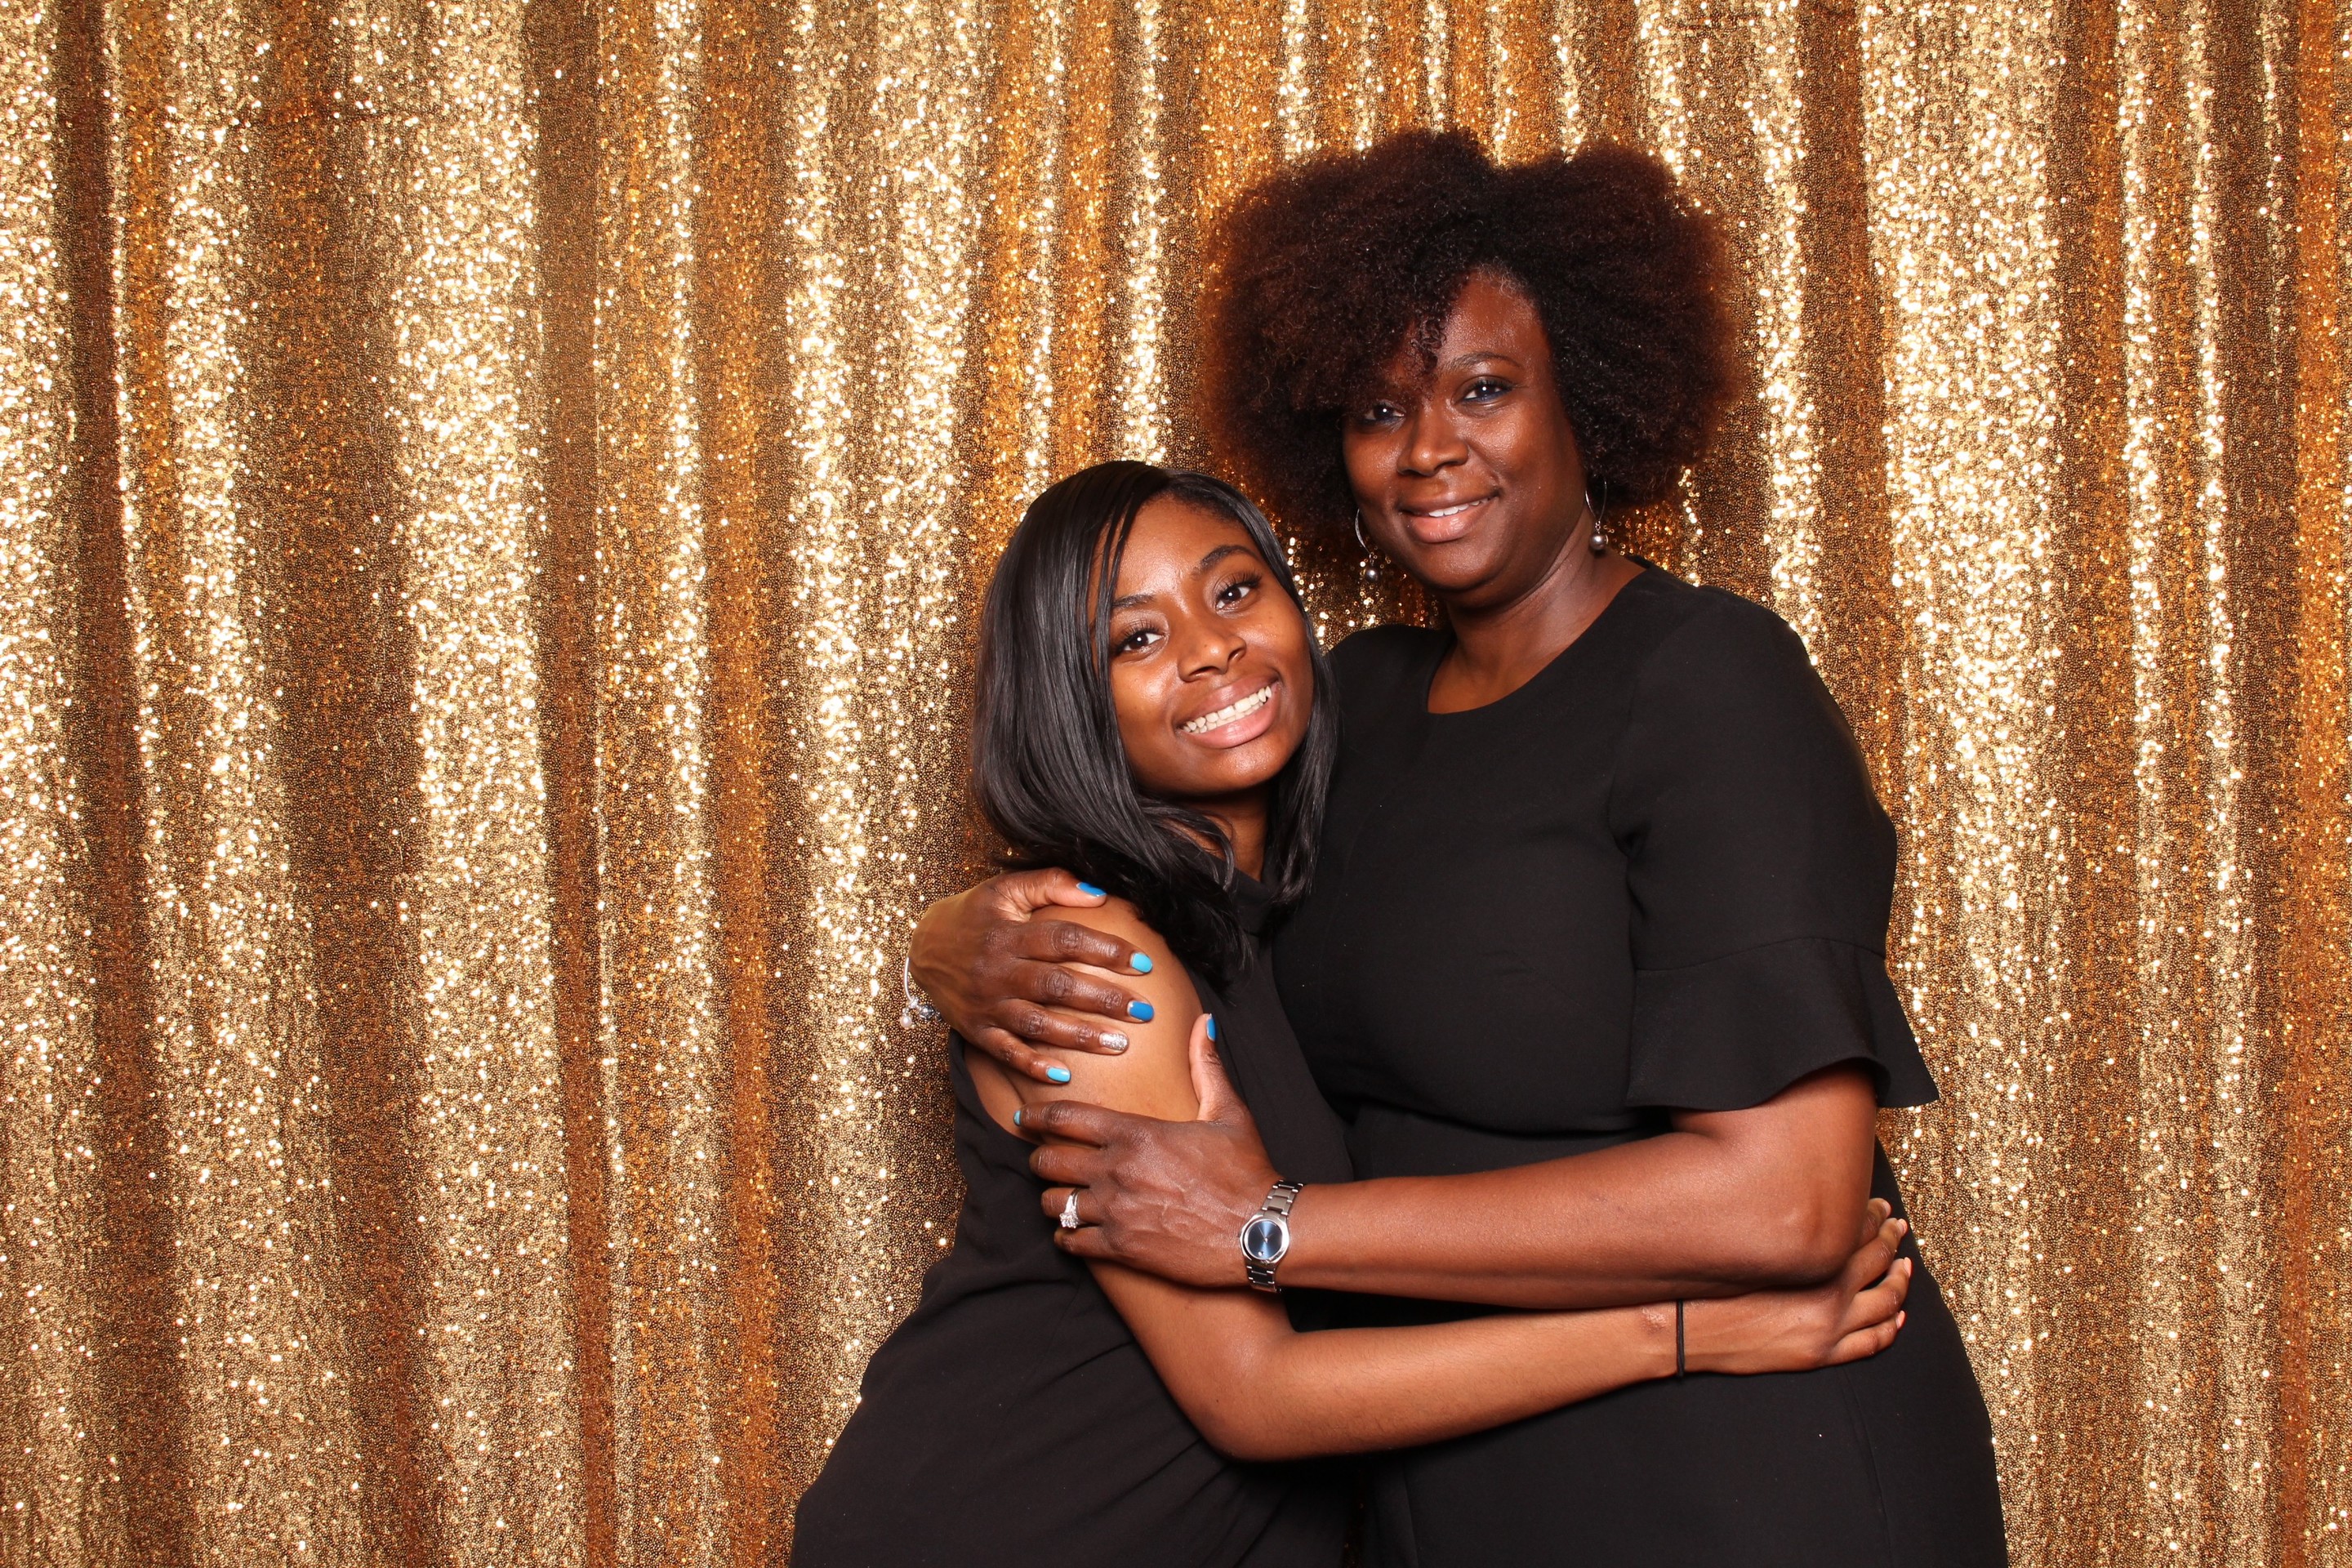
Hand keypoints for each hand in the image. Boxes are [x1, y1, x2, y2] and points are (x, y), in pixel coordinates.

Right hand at [910, 869, 1152, 1083]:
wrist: (920, 948)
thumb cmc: (974, 915)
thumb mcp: (1005, 889)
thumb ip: (1051, 883)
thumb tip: (1100, 893)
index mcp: (1009, 934)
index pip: (1064, 940)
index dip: (1105, 951)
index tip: (1144, 963)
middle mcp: (998, 970)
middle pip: (1057, 986)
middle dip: (1104, 1000)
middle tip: (1145, 1011)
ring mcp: (987, 1004)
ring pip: (1037, 1024)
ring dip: (1080, 1037)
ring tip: (1121, 1045)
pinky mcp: (976, 1031)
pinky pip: (1006, 1053)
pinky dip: (1033, 1066)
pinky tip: (1064, 1076)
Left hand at [1031, 1018, 1280, 1285]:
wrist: (1263, 1230)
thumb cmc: (1247, 1171)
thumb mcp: (1228, 1112)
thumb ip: (1206, 1066)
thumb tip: (1205, 1023)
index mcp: (1136, 1133)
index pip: (1065, 1118)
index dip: (1037, 1116)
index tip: (1027, 1119)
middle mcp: (1117, 1171)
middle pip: (1048, 1161)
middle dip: (1041, 1159)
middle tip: (1045, 1161)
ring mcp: (1117, 1212)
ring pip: (1054, 1204)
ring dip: (1054, 1200)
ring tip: (1063, 1198)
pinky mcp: (1123, 1249)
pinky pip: (1071, 1242)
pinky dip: (1067, 1237)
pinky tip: (1076, 1232)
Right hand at [1681, 1201, 1912, 1374]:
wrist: (1685, 1328)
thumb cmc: (1708, 1282)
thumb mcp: (1746, 1242)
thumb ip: (1780, 1227)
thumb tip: (1802, 1208)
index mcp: (1809, 1259)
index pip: (1856, 1229)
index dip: (1873, 1214)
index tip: (1880, 1205)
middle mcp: (1827, 1293)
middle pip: (1877, 1260)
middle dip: (1890, 1240)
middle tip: (1898, 1227)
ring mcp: (1827, 1328)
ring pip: (1886, 1303)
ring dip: (1899, 1282)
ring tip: (1904, 1267)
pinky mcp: (1820, 1355)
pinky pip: (1872, 1343)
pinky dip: (1891, 1328)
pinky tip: (1898, 1317)